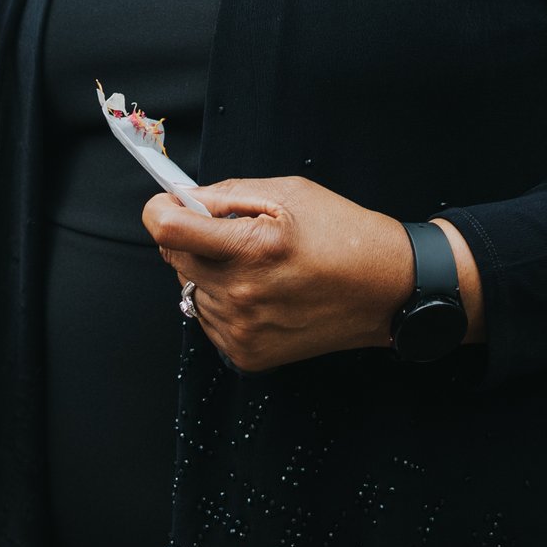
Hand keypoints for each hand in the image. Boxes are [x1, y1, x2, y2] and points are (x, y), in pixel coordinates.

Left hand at [142, 177, 426, 372]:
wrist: (385, 289)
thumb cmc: (342, 233)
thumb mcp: (288, 193)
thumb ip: (226, 194)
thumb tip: (180, 199)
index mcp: (252, 247)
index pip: (166, 230)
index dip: (160, 209)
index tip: (169, 204)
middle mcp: (242, 293)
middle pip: (174, 258)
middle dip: (192, 238)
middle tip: (234, 233)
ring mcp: (242, 329)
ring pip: (191, 289)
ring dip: (210, 272)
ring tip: (258, 266)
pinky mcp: (247, 354)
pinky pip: (209, 318)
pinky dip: (224, 301)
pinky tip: (262, 292)